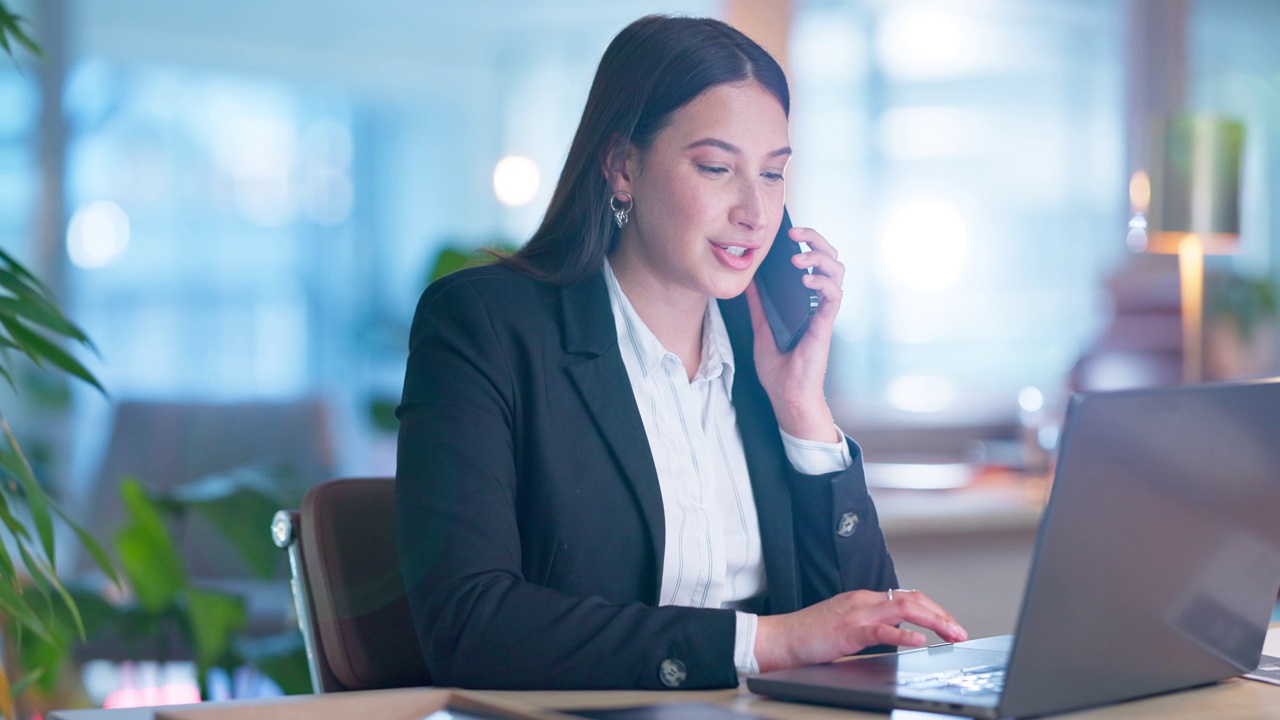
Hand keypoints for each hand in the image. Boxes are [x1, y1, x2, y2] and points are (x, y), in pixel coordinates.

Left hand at [746, 226, 845, 442]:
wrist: (786, 395)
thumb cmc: (779, 366)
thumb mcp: (762, 326)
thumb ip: (759, 302)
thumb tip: (748, 278)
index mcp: (806, 299)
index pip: (814, 260)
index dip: (807, 241)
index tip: (787, 231)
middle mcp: (819, 301)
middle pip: (831, 258)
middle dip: (816, 239)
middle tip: (794, 233)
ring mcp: (824, 312)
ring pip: (838, 271)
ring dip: (819, 257)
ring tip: (798, 257)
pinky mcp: (826, 325)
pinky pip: (833, 296)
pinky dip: (822, 283)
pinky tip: (806, 280)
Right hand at [753, 589, 967, 672]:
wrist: (780, 638)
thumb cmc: (809, 636)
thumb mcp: (846, 626)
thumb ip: (870, 626)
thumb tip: (896, 635)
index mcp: (864, 599)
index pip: (908, 597)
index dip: (934, 609)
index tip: (951, 625)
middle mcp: (864, 601)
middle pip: (913, 599)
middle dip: (941, 614)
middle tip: (960, 631)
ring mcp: (856, 613)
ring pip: (904, 608)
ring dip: (933, 620)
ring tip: (950, 633)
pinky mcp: (848, 630)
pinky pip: (881, 630)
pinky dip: (904, 633)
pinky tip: (919, 640)